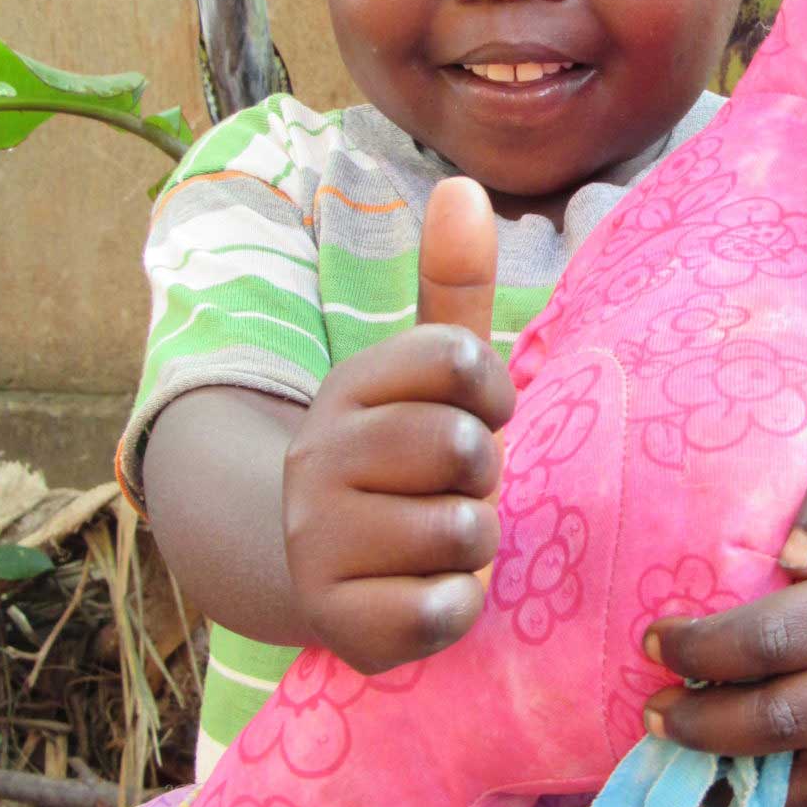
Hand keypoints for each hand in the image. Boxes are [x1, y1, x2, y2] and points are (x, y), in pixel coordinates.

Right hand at [281, 177, 514, 674]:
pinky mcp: (340, 622)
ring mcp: (319, 544)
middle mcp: (319, 459)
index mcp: (350, 387)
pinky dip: (458, 605)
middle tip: (454, 491)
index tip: (478, 417)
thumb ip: (453, 284)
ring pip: (463, 531)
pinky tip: (427, 592)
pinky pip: (445, 608)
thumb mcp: (426, 375)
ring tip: (438, 541)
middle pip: (465, 448)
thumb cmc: (403, 460)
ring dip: (475, 544)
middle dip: (483, 477)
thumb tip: (464, 184)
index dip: (493, 396)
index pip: (461, 359)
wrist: (313, 569)